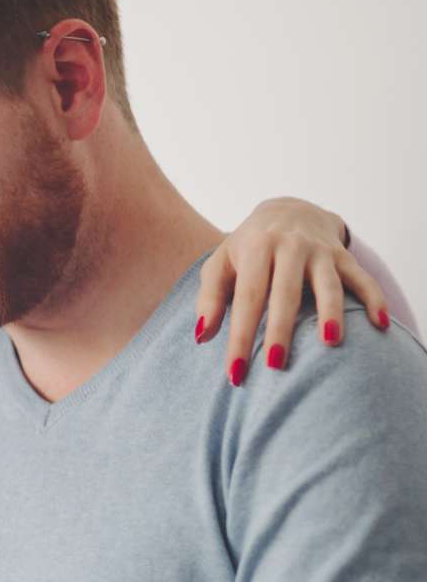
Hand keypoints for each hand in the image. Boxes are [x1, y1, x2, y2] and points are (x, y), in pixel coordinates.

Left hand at [196, 197, 390, 385]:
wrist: (289, 209)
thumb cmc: (248, 248)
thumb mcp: (220, 264)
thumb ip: (210, 298)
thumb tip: (202, 336)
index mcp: (257, 248)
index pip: (247, 298)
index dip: (241, 335)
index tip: (235, 371)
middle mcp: (290, 247)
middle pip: (286, 293)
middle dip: (281, 329)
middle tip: (276, 365)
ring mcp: (321, 251)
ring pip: (328, 284)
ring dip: (330, 312)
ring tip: (330, 343)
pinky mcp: (345, 256)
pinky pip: (363, 279)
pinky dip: (374, 299)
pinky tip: (379, 324)